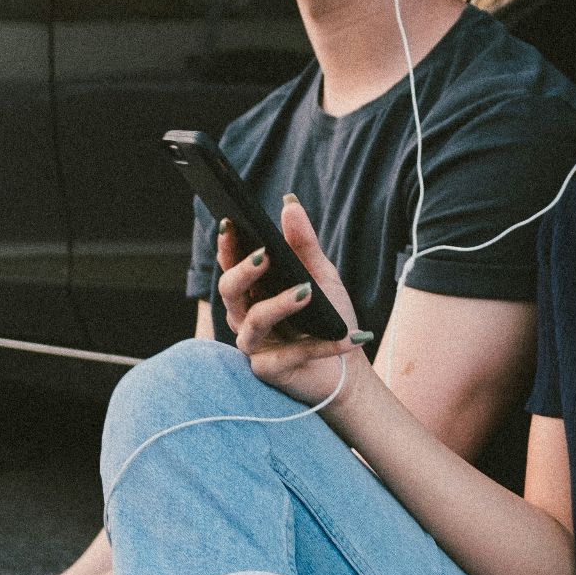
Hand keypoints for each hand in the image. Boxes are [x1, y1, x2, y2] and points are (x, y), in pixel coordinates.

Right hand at [216, 195, 370, 403]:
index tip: (230, 222)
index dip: (226, 246)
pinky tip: (349, 336)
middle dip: (243, 272)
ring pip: (254, 323)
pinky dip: (323, 345)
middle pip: (229, 292)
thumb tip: (289, 203)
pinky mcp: (270, 371)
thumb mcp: (321, 276)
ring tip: (306, 291)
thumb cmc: (327, 317)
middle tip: (265, 255)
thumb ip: (303, 244)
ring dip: (279, 305)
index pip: (231, 265)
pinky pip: (293, 355)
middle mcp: (245, 317)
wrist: (347, 367)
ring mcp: (255, 346)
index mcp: (253, 292)